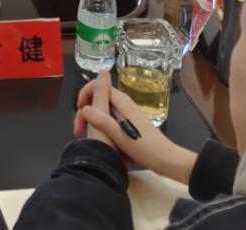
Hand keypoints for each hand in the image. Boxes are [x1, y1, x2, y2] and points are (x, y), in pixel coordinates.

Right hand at [73, 70, 197, 184]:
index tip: (79, 111)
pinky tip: (100, 140)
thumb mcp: (119, 135)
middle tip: (79, 130)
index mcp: (122, 102)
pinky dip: (101, 126)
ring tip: (87, 137)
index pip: (98, 86)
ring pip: (103, 110)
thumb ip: (101, 118)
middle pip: (99, 98)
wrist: (166, 160)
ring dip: (92, 120)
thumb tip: (84, 106)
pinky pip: (110, 119)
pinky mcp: (129, 124)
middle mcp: (124, 104)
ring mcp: (127, 114)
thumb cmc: (144, 148)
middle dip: (86, 110)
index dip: (85, 94)